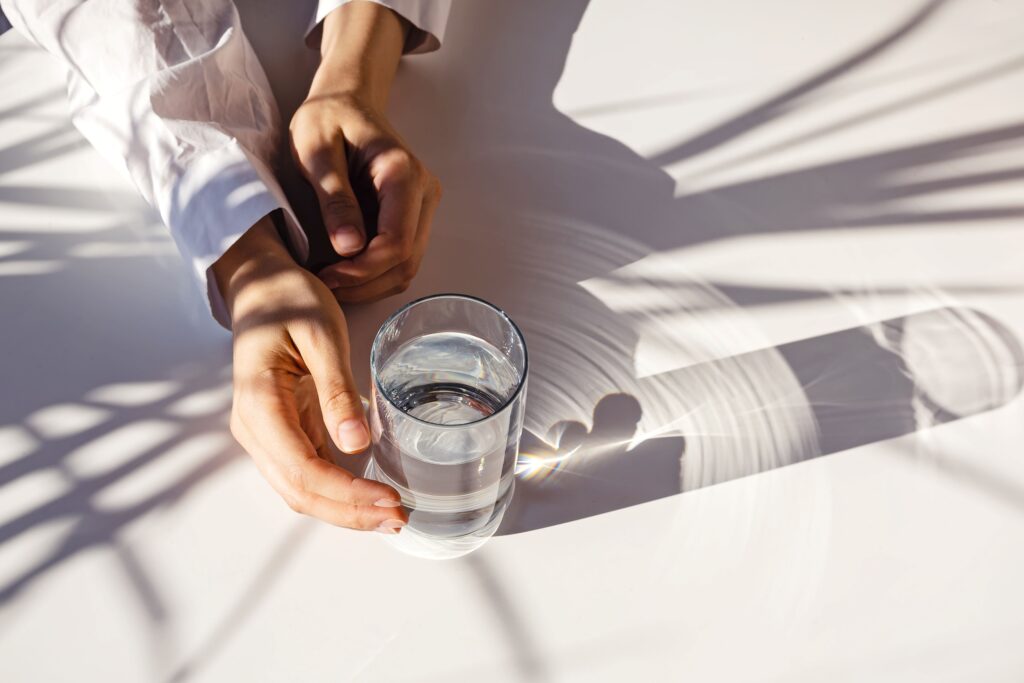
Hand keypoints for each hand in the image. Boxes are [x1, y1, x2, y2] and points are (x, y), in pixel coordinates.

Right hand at [212, 217, 406, 532]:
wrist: (260, 286)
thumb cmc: (289, 300)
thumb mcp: (320, 334)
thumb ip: (335, 389)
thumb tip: (355, 443)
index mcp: (259, 402)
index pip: (303, 468)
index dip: (346, 492)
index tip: (390, 500)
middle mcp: (253, 428)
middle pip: (299, 491)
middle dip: (350, 513)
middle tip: (399, 518)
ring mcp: (264, 434)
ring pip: (300, 491)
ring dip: (343, 510)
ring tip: (390, 515)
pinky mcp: (280, 432)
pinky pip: (305, 474)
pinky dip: (337, 492)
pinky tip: (369, 496)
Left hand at [290, 2, 440, 302]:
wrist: (344, 101)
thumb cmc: (326, 118)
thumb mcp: (315, 150)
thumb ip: (334, 197)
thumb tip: (350, 247)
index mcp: (402, 172)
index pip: (396, 241)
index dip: (363, 270)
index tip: (326, 277)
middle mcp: (424, 191)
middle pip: (407, 260)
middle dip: (366, 283)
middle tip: (324, 285)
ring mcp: (423, 205)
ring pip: (408, 266)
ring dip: (371, 284)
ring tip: (332, 281)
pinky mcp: (413, 215)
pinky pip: (402, 257)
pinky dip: (375, 274)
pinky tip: (345, 270)